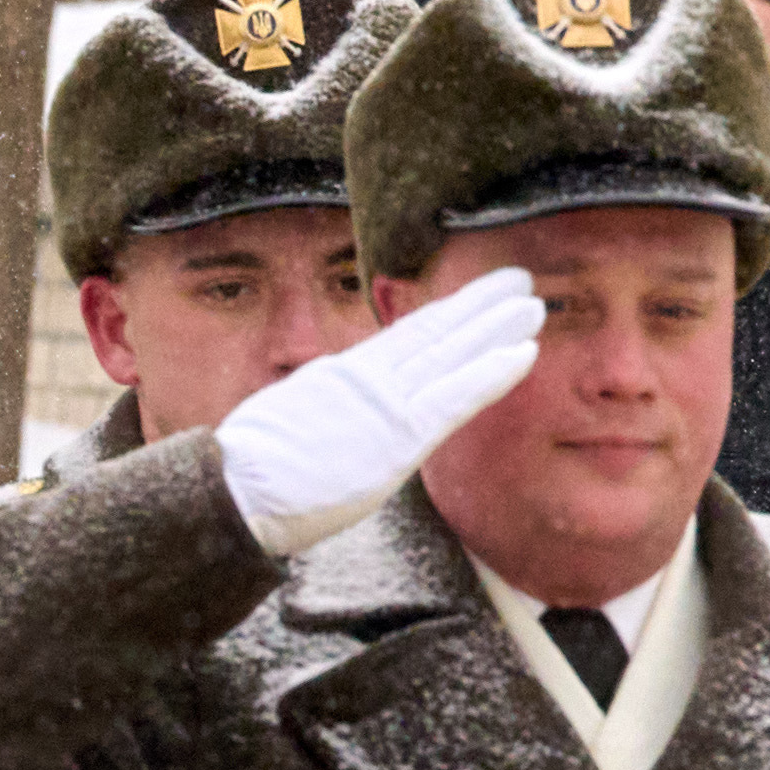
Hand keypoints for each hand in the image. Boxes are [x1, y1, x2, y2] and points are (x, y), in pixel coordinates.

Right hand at [212, 267, 547, 555]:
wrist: (236, 489)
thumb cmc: (247, 474)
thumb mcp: (286, 424)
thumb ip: (318, 414)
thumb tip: (327, 414)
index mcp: (340, 378)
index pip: (401, 342)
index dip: (441, 317)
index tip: (468, 300)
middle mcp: (366, 380)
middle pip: (432, 333)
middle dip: (476, 305)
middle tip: (516, 280)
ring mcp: (384, 404)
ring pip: (451, 354)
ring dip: (496, 327)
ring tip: (533, 303)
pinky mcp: (400, 436)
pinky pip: (455, 397)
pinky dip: (492, 372)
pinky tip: (524, 352)